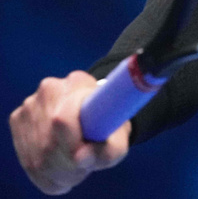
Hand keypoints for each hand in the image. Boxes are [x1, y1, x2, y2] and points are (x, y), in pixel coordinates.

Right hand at [9, 71, 130, 194]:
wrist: (92, 115)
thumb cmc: (108, 126)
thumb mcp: (119, 137)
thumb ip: (109, 149)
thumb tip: (80, 158)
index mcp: (78, 84)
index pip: (63, 119)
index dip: (71, 144)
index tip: (83, 157)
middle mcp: (50, 89)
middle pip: (49, 142)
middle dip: (67, 165)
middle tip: (83, 170)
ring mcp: (30, 105)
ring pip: (36, 155)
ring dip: (57, 172)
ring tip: (75, 170)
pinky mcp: (17, 119)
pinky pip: (26, 159)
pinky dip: (44, 174)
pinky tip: (60, 168)